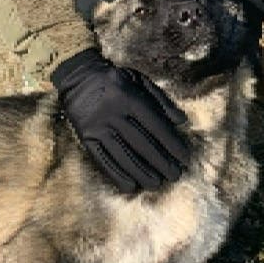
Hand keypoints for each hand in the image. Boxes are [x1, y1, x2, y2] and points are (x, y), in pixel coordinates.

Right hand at [51, 49, 190, 193]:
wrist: (79, 77)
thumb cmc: (115, 79)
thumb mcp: (140, 80)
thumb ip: (161, 100)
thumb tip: (182, 121)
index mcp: (129, 97)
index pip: (155, 125)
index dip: (171, 143)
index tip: (184, 158)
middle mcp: (113, 114)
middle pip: (141, 143)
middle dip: (161, 162)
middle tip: (175, 175)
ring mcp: (98, 128)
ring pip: (123, 155)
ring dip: (142, 172)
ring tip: (157, 184)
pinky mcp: (86, 138)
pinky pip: (103, 160)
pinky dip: (117, 175)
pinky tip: (131, 185)